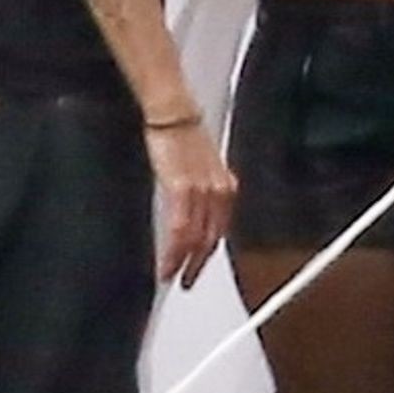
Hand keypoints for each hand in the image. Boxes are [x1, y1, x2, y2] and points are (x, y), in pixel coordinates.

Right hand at [144, 120, 236, 288]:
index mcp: (226, 187)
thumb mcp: (198, 165)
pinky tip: (166, 262)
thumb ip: (200, 189)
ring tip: (171, 275)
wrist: (173, 112)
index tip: (198, 267)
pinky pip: (181, 231)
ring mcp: (203, 192)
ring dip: (183, 263)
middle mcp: (219, 191)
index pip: (220, 229)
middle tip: (186, 280)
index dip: (209, 253)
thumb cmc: (181, 132)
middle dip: (198, 265)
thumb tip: (192, 209)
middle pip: (211, 239)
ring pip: (196, 240)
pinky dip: (174, 252)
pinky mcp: (183, 189)